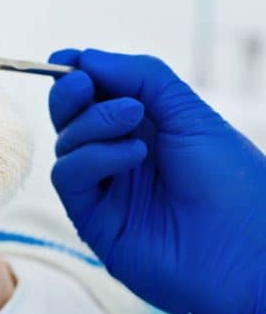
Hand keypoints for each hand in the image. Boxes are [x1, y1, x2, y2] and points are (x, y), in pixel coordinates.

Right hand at [48, 49, 265, 313]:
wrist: (249, 255)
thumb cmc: (235, 184)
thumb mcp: (191, 114)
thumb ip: (142, 78)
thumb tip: (87, 58)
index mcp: (145, 128)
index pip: (94, 94)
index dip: (76, 74)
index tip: (66, 60)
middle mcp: (119, 155)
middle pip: (70, 116)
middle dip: (70, 94)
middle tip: (86, 84)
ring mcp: (105, 188)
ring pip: (66, 143)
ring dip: (94, 123)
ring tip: (134, 120)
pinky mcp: (93, 219)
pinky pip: (70, 176)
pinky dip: (93, 157)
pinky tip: (133, 155)